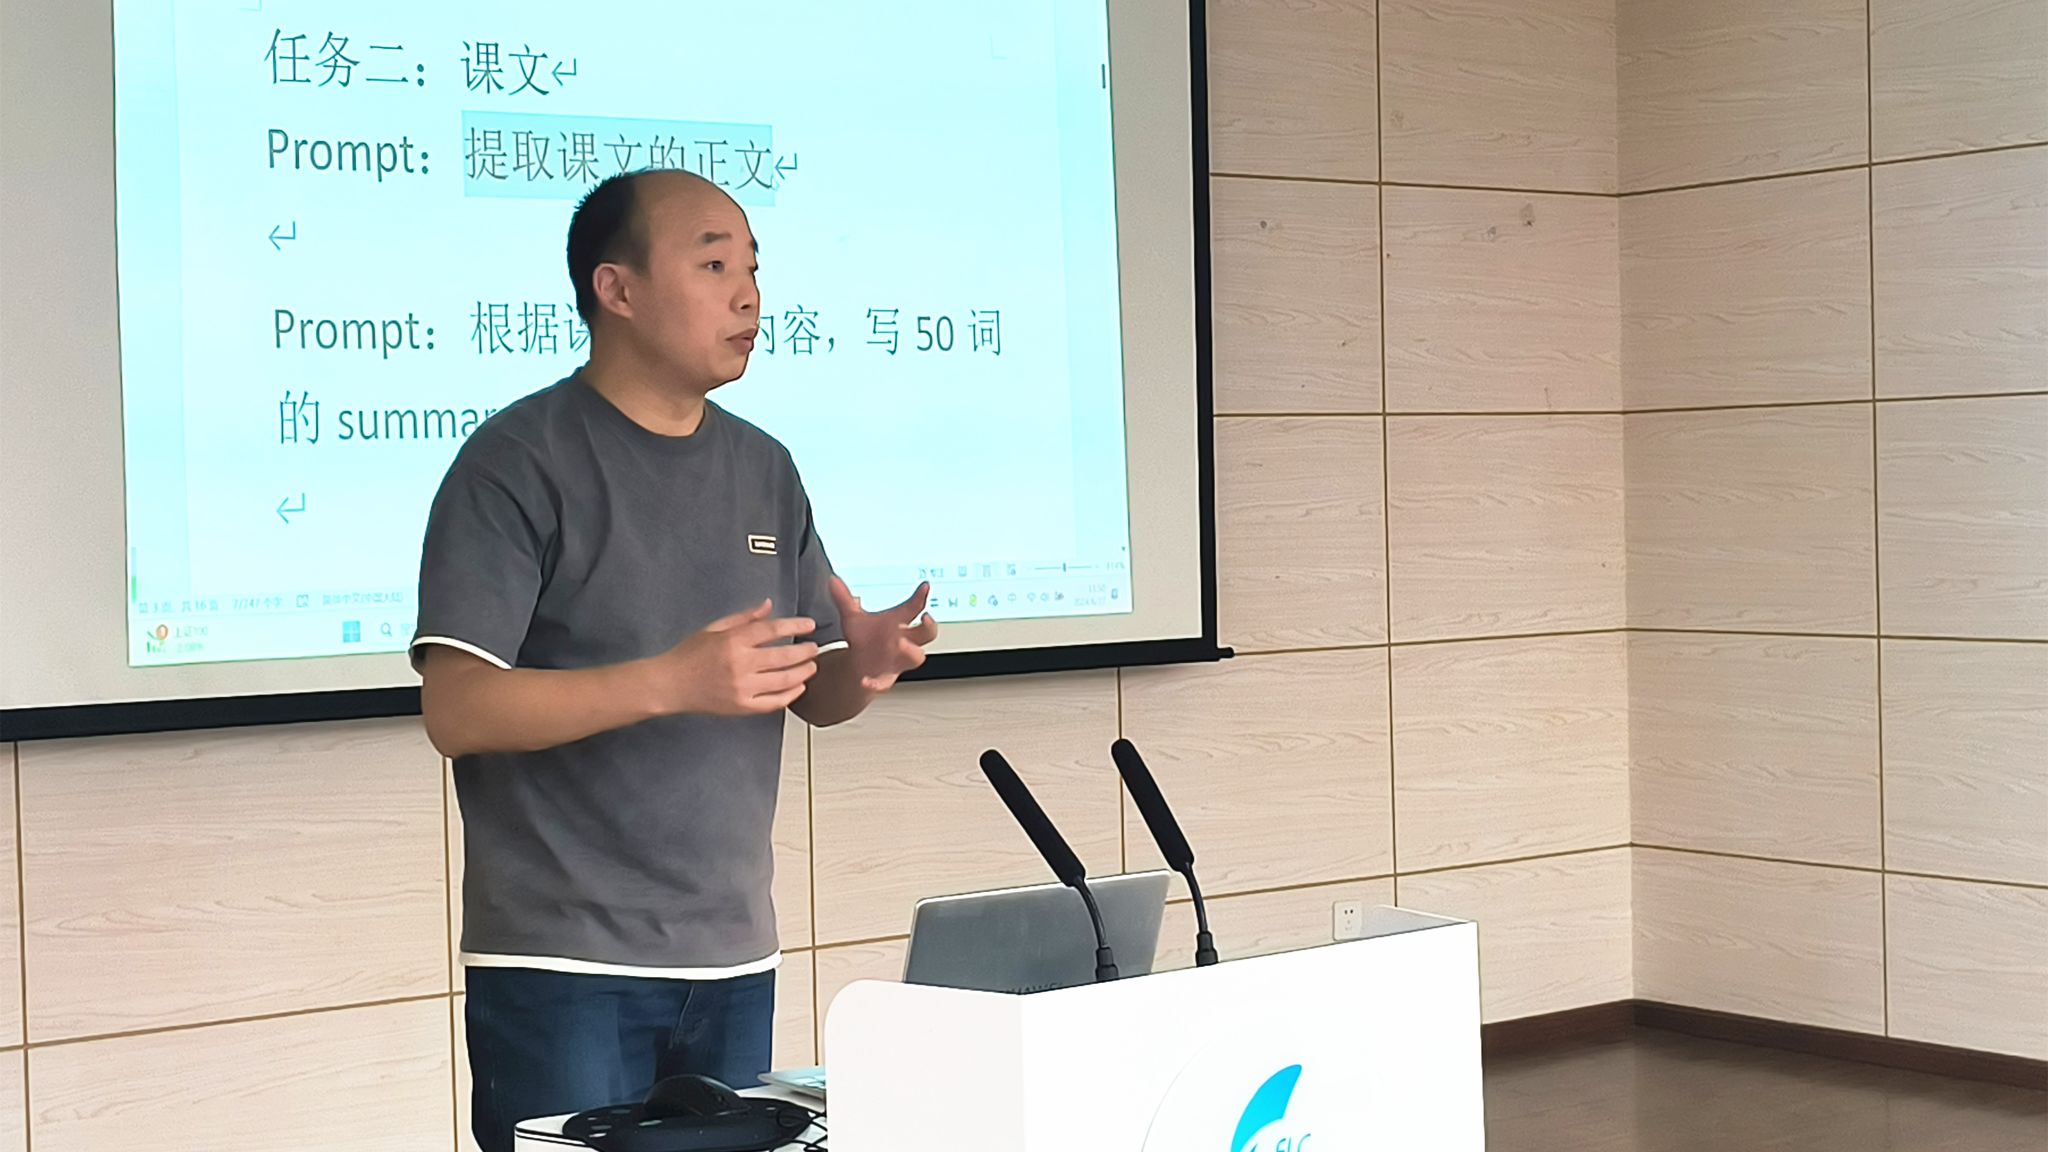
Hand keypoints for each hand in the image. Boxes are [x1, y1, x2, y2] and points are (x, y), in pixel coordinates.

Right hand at [652, 600, 819, 715]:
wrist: (671, 684)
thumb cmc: (689, 655)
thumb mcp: (714, 628)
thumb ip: (745, 617)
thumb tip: (769, 605)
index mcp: (733, 642)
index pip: (772, 630)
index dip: (795, 625)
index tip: (809, 624)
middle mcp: (740, 665)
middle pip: (783, 657)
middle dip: (805, 651)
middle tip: (814, 648)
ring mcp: (742, 688)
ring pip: (783, 681)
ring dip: (803, 673)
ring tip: (811, 666)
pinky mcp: (741, 707)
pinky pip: (773, 702)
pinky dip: (790, 695)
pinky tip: (799, 687)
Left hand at [830, 577, 939, 693]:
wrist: (858, 665)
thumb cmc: (864, 638)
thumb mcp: (853, 617)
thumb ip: (844, 599)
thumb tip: (833, 580)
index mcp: (898, 623)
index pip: (914, 607)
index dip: (920, 596)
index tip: (924, 586)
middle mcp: (904, 641)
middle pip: (927, 633)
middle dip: (928, 626)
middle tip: (925, 618)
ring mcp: (898, 660)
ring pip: (915, 657)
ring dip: (910, 651)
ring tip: (899, 644)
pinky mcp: (885, 678)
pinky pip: (885, 682)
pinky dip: (876, 683)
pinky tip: (866, 681)